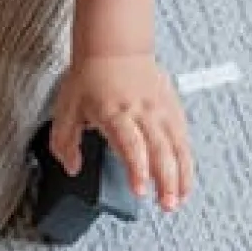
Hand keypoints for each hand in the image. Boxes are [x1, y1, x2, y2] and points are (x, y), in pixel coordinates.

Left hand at [50, 53, 192, 210]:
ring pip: (177, 146)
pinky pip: (183, 136)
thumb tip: (72, 167)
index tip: (139, 190)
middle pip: (160, 150)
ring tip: (180, 198)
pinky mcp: (171, 107)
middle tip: (166, 204)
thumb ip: (65, 142)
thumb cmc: (91, 75)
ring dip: (181, 175)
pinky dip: (186, 159)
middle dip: (166, 181)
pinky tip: (184, 176)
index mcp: (114, 113)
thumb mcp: (66, 107)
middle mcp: (140, 112)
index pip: (130, 144)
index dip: (137, 169)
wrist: (114, 46)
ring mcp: (159, 110)